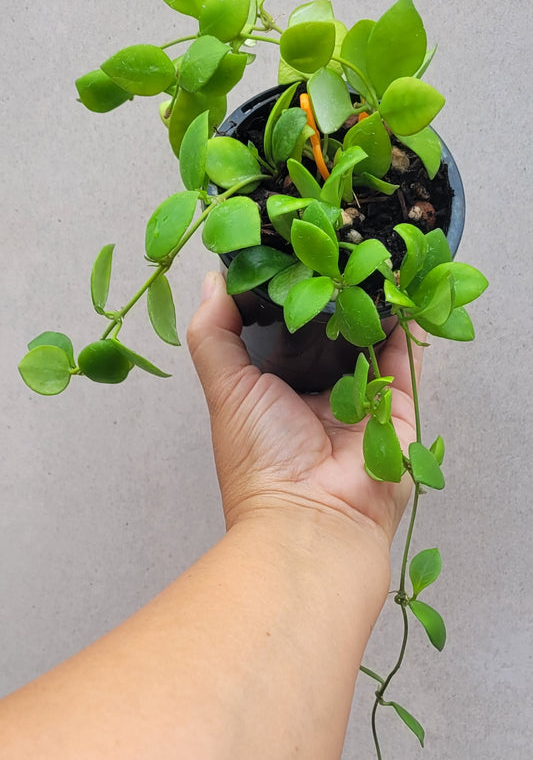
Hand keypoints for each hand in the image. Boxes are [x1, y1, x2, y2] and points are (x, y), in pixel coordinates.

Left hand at [187, 271, 421, 545]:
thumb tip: (214, 278)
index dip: (286, 289)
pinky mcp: (396, 408)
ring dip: (369, 302)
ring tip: (369, 255)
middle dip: (331, 290)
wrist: (311, 519)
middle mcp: (317, 391)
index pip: (283, 326)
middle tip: (334, 241)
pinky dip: (405, 328)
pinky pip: (404, 361)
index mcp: (274, 386)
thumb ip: (214, 333)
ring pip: (368, 338)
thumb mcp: (225, 387)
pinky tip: (401, 289)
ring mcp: (360, 399)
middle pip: (329, 328)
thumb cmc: (259, 460)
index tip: (288, 246)